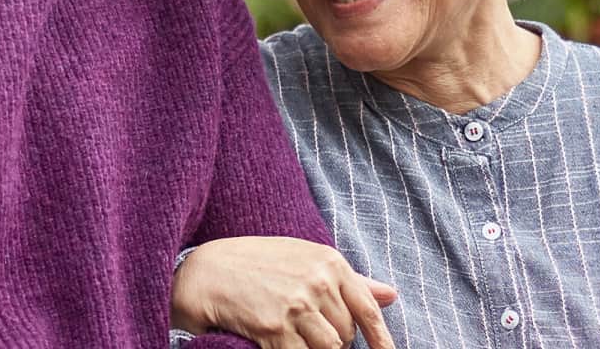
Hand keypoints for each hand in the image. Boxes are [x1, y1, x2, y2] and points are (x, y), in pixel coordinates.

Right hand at [171, 236, 398, 348]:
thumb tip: (391, 295)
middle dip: (335, 341)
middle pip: (347, 334)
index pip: (368, 309)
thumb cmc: (259, 263)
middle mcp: (317, 282)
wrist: (207, 272)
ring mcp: (296, 307)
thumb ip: (351, 280)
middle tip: (309, 333)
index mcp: (330, 262)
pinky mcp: (274, 329)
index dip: (382, 340)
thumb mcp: (306, 260)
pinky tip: (282, 345)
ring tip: (297, 338)